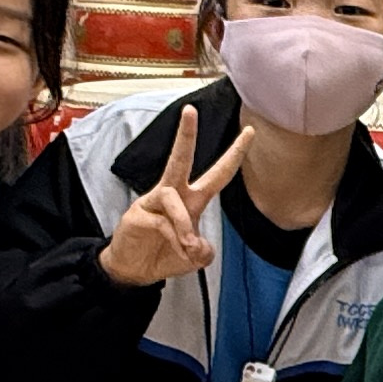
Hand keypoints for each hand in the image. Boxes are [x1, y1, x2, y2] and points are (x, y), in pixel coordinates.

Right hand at [100, 106, 249, 287]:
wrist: (132, 271)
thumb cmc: (163, 255)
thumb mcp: (194, 258)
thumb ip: (204, 252)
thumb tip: (201, 246)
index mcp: (191, 200)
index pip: (217, 173)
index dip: (233, 155)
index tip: (250, 133)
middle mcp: (173, 195)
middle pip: (180, 159)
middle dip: (186, 134)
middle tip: (190, 110)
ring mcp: (153, 203)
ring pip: (174, 198)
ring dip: (184, 225)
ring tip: (188, 246)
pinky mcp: (137, 214)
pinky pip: (161, 221)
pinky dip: (173, 238)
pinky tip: (177, 250)